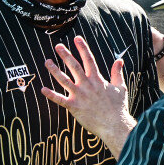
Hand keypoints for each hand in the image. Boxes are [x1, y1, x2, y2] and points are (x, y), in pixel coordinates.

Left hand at [41, 35, 134, 157]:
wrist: (115, 125)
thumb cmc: (118, 107)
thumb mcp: (121, 87)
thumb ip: (117, 73)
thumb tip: (120, 60)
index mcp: (97, 79)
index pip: (89, 59)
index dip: (83, 48)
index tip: (76, 38)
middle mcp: (87, 85)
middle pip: (74, 66)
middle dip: (66, 55)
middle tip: (58, 46)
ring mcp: (80, 95)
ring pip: (64, 80)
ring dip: (55, 70)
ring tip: (47, 62)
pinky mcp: (74, 107)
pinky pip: (60, 99)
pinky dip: (51, 95)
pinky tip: (42, 89)